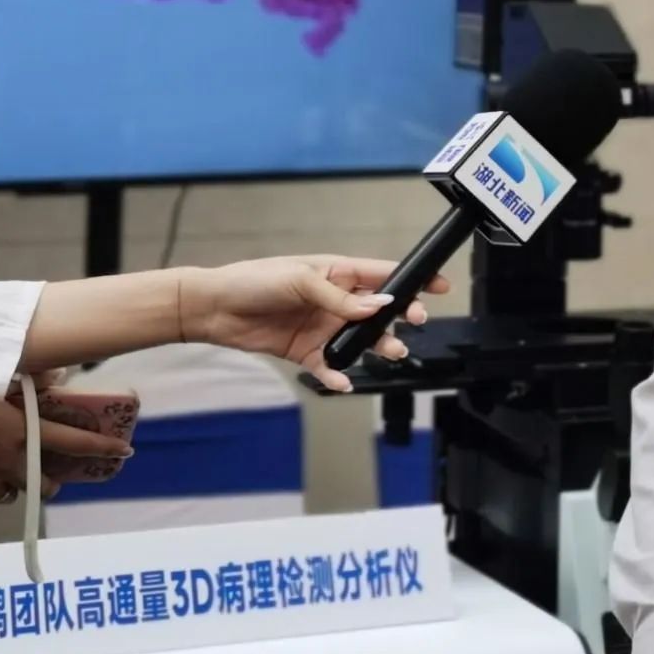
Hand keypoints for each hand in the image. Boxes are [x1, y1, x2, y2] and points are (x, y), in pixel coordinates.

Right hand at [0, 382, 133, 503]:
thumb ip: (23, 379)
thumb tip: (56, 371)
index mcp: (23, 433)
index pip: (75, 443)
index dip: (103, 448)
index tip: (124, 451)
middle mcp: (11, 462)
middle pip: (45, 483)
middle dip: (50, 480)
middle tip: (50, 474)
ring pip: (12, 493)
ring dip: (15, 484)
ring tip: (6, 471)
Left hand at [178, 255, 448, 391]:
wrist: (215, 308)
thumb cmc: (254, 281)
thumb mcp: (300, 281)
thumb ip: (340, 298)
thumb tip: (376, 306)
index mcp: (337, 273)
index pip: (383, 274)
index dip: (413, 279)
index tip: (438, 286)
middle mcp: (335, 300)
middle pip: (379, 311)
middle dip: (402, 316)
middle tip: (415, 322)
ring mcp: (323, 327)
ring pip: (361, 340)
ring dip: (379, 346)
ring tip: (393, 352)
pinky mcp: (306, 351)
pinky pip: (331, 366)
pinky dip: (340, 375)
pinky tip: (345, 381)